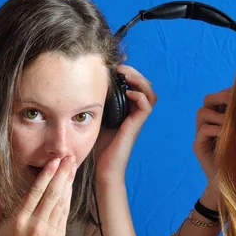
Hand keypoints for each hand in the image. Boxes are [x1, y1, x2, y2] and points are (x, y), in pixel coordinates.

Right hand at [0, 155, 76, 235]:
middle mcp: (36, 224)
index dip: (47, 175)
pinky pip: (64, 215)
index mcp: (19, 220)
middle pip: (53, 193)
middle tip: (69, 157)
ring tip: (72, 167)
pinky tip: (70, 188)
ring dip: (68, 183)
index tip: (54, 162)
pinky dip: (68, 199)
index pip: (36, 192)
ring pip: (61, 202)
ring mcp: (50, 232)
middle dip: (62, 173)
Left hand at [95, 65, 156, 183]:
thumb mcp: (96, 118)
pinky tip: (128, 93)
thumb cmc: (98, 147)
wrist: (103, 169)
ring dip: (140, 81)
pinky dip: (140, 96)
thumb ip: (97, 104)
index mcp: (127, 110)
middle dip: (135, 73)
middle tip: (121, 67)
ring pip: (150, 93)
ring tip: (126, 75)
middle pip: (145, 86)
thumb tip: (85, 86)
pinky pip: (146, 106)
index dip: (130, 74)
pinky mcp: (135, 126)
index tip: (116, 66)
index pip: (136, 86)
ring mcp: (136, 120)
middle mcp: (134, 113)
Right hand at [193, 88, 231, 182]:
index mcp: (220, 118)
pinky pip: (203, 130)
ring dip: (219, 115)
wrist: (233, 184)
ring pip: (202, 112)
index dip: (229, 92)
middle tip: (235, 101)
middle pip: (208, 100)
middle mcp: (208, 124)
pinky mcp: (198, 146)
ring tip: (232, 121)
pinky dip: (216, 129)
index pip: (220, 96)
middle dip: (221, 97)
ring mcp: (201, 135)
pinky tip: (228, 134)